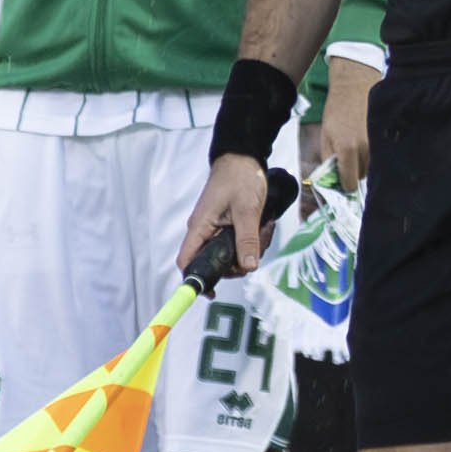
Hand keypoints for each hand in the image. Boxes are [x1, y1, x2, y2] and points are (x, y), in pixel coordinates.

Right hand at [180, 153, 273, 278]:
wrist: (243, 159)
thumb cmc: (240, 179)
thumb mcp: (247, 211)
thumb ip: (247, 240)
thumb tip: (248, 267)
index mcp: (199, 228)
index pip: (187, 261)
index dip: (196, 279)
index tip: (212, 292)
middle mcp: (203, 231)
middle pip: (212, 262)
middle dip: (235, 263)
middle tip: (256, 250)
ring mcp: (214, 228)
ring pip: (228, 254)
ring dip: (248, 249)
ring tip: (262, 230)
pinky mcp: (226, 225)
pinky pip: (236, 243)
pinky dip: (250, 240)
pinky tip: (262, 228)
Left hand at [324, 59, 378, 187]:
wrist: (355, 86)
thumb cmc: (337, 109)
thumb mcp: (326, 135)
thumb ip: (328, 158)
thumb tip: (332, 177)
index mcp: (347, 149)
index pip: (349, 183)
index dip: (343, 184)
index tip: (341, 180)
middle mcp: (366, 149)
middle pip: (361, 176)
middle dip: (353, 171)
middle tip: (346, 158)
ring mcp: (378, 143)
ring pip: (371, 167)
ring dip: (363, 162)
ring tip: (356, 145)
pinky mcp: (387, 137)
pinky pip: (379, 155)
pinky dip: (372, 153)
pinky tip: (366, 139)